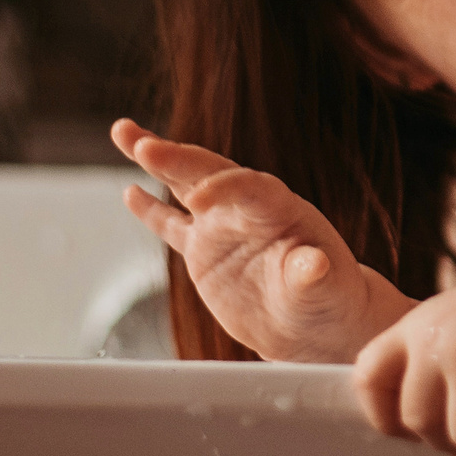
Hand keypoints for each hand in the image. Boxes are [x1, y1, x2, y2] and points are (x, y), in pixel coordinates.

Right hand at [111, 119, 411, 361]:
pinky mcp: (205, 252)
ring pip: (183, 185)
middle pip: (208, 172)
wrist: (317, 324)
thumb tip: (313, 265)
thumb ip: (313, 275)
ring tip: (123, 131)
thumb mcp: (325, 290)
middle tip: (145, 145)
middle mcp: (247, 210)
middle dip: (176, 158)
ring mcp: (222, 227)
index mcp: (281, 209)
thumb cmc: (331, 301)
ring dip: (156, 158)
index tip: (199, 199)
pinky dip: (150, 209)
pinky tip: (129, 190)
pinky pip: (172, 225)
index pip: (250, 186)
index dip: (225, 187)